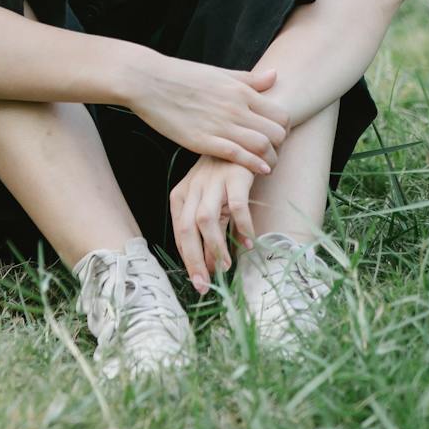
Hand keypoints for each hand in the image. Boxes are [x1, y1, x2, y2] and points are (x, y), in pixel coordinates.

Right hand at [123, 55, 286, 174]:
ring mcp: (220, 125)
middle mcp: (235, 108)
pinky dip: (253, 165)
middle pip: (277, 133)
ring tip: (267, 164)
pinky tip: (259, 170)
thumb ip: (248, 79)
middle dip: (281, 146)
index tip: (278, 136)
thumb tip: (275, 76)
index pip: (280, 114)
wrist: (147, 81)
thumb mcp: (219, 73)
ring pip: (262, 146)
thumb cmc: (182, 75)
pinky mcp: (203, 141)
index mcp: (240, 90)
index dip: (285, 129)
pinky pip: (237, 156)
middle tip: (274, 152)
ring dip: (270, 159)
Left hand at [169, 156, 258, 294]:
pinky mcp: (234, 177)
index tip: (198, 282)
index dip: (187, 259)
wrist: (244, 145)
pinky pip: (236, 206)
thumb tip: (210, 268)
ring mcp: (212, 182)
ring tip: (225, 266)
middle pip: (187, 229)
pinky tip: (249, 242)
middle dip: (194, 260)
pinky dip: (242, 226)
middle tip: (204, 284)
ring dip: (215, 246)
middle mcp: (193, 188)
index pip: (179, 233)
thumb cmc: (223, 178)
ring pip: (206, 219)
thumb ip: (209, 233)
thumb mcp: (212, 204)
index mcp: (181, 195)